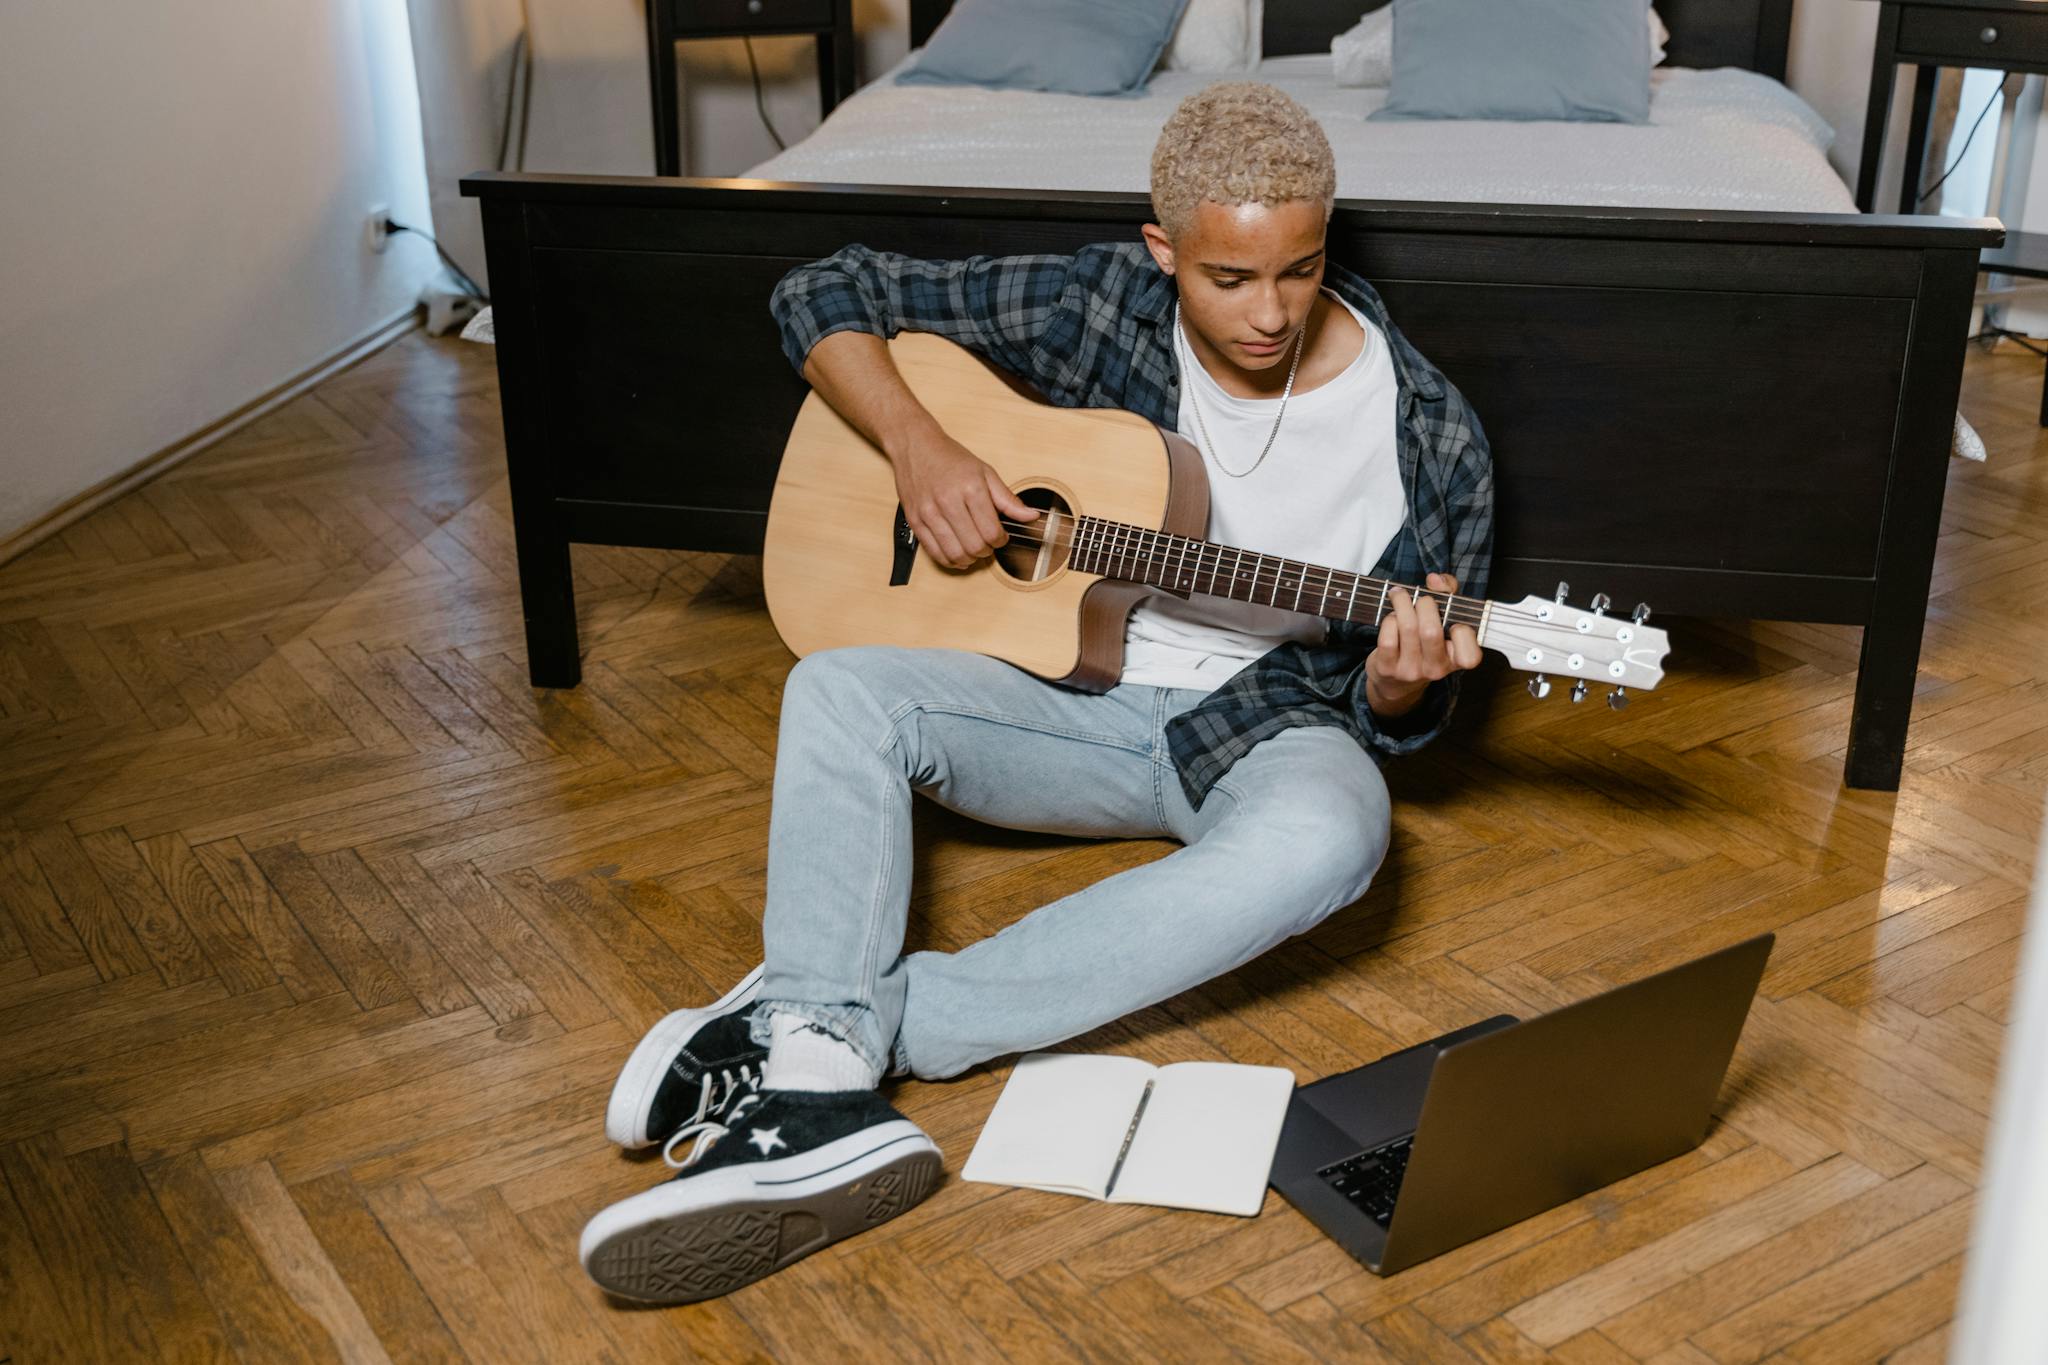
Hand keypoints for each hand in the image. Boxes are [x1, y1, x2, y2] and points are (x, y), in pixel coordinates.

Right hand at [890, 424, 1038, 569]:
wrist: (915, 446)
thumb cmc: (951, 458)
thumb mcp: (985, 472)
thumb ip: (1008, 499)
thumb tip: (1031, 516)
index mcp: (970, 488)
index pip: (991, 531)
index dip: (1001, 540)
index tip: (1001, 536)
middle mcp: (948, 501)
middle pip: (974, 546)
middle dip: (987, 551)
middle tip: (988, 544)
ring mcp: (929, 512)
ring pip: (955, 553)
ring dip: (969, 559)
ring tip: (973, 551)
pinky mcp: (915, 520)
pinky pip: (934, 552)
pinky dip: (949, 560)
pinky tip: (957, 554)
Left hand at [1365, 572, 1482, 717]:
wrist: (1395, 681)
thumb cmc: (1425, 642)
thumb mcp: (1444, 620)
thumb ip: (1447, 593)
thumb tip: (1435, 579)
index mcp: (1455, 660)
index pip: (1470, 657)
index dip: (1464, 634)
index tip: (1454, 622)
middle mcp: (1435, 669)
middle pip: (1431, 631)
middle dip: (1424, 604)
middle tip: (1421, 599)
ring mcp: (1411, 671)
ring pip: (1407, 628)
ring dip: (1402, 604)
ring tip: (1400, 596)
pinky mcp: (1387, 668)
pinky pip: (1388, 637)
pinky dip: (1389, 620)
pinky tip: (1392, 617)